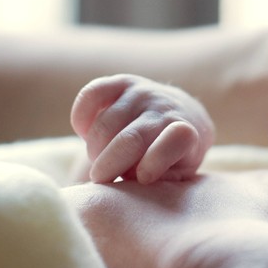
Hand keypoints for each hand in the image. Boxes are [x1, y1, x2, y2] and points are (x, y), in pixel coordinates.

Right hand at [70, 74, 213, 183]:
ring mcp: (143, 92)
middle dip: (108, 165)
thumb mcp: (176, 176)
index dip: (156, 161)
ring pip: (106, 123)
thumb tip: (128, 186)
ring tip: (101, 160)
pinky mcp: (122, 82)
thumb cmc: (175, 159)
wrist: (184, 116)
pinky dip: (81, 119)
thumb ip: (157, 183)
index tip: (142, 178)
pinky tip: (87, 134)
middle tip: (101, 180)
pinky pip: (91, 94)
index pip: (176, 139)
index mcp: (186, 133)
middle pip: (131, 138)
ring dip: (95, 149)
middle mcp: (165, 108)